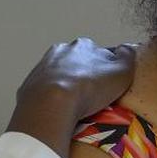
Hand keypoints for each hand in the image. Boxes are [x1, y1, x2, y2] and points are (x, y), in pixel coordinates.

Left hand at [6, 39, 137, 157]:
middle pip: (76, 62)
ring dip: (65, 86)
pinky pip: (42, 92)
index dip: (105, 69)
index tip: (107, 85)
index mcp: (83, 46)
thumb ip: (128, 57)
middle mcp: (60, 51)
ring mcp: (41, 68)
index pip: (98, 53)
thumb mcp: (120, 72)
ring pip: (58, 75)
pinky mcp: (28, 86)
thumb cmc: (89, 88)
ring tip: (73, 106)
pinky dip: (49, 98)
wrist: (49, 105)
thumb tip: (128, 47)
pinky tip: (56, 111)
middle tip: (90, 97)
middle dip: (82, 75)